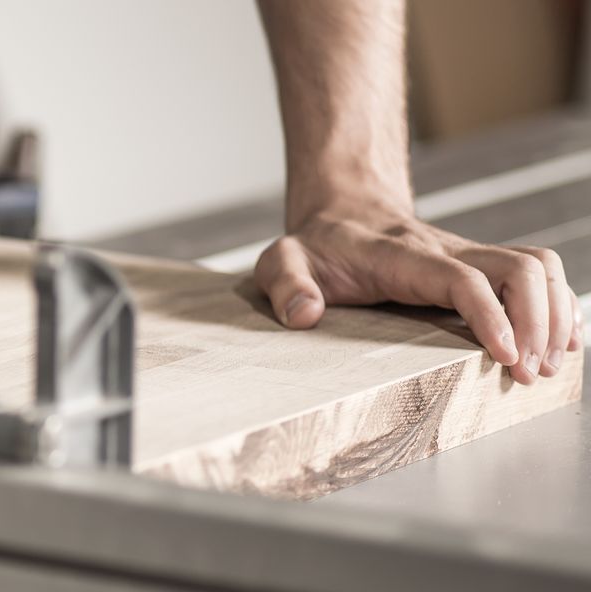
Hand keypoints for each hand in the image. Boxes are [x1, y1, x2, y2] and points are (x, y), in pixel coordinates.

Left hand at [255, 208, 580, 384]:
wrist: (343, 212)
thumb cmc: (317, 245)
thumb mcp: (282, 260)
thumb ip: (284, 284)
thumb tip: (303, 313)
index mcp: (403, 256)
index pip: (462, 279)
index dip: (491, 316)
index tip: (507, 357)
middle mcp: (448, 250)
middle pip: (520, 268)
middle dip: (538, 321)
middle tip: (531, 373)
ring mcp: (470, 255)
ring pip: (538, 266)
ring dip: (556, 314)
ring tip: (549, 366)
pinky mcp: (483, 265)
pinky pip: (538, 273)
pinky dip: (559, 305)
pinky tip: (562, 343)